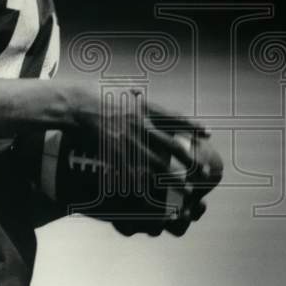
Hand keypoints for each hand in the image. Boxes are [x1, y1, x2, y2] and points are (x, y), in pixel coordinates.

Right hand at [71, 83, 221, 237]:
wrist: (77, 104)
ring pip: (157, 164)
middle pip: (171, 146)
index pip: (175, 118)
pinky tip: (155, 198)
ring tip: (188, 191)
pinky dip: (146, 187)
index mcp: (145, 107)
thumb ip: (133, 93)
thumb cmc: (97, 92)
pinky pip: (134, 173)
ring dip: (174, 180)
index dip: (193, 126)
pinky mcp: (116, 153)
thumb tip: (138, 90)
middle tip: (204, 173)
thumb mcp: (120, 88)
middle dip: (189, 161)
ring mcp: (129, 141)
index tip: (208, 133)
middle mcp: (142, 125)